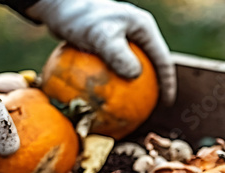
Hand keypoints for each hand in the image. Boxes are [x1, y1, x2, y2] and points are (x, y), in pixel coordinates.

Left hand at [26, 0, 175, 103]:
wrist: (57, 6)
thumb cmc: (80, 17)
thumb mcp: (100, 35)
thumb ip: (117, 54)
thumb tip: (135, 76)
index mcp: (142, 28)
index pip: (162, 58)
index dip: (168, 82)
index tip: (166, 103)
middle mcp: (134, 34)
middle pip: (149, 65)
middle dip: (152, 88)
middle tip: (149, 110)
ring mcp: (120, 40)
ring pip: (129, 68)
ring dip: (130, 89)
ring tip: (129, 110)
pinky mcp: (104, 46)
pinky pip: (111, 69)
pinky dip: (110, 85)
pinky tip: (103, 102)